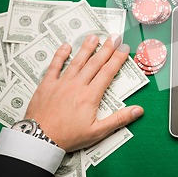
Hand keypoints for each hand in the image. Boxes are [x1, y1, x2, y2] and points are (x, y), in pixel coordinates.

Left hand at [24, 34, 143, 151]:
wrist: (39, 139)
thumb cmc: (68, 137)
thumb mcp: (97, 132)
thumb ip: (119, 119)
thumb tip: (138, 110)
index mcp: (90, 96)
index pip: (108, 72)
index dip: (117, 59)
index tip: (124, 48)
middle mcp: (77, 85)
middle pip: (95, 63)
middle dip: (106, 48)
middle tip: (114, 37)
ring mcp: (61, 83)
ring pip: (77, 61)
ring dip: (86, 48)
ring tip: (94, 37)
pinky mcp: (47, 85)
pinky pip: (54, 66)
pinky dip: (60, 55)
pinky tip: (65, 46)